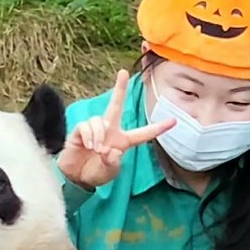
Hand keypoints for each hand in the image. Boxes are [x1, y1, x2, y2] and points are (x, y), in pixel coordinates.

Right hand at [56, 69, 175, 189]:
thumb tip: (110, 150)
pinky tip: (88, 146)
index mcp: (123, 142)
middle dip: (119, 89)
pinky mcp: (80, 131)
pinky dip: (89, 136)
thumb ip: (112, 163)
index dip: (158, 128)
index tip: (174, 121)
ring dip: (99, 135)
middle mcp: (110, 131)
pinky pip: (86, 126)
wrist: (76, 177)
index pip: (143, 134)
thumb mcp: (109, 172)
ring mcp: (94, 129)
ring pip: (99, 121)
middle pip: (116, 106)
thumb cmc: (96, 173)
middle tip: (124, 72)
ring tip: (96, 149)